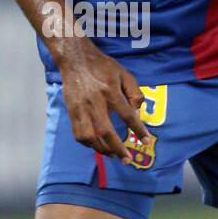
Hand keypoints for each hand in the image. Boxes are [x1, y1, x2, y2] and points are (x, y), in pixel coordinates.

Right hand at [54, 38, 151, 161]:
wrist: (75, 59)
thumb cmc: (102, 66)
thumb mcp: (124, 73)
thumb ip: (134, 92)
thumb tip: (137, 111)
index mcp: (110, 91)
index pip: (127, 115)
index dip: (138, 130)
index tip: (146, 140)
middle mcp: (94, 102)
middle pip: (106, 131)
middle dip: (117, 148)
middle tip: (126, 159)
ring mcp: (80, 108)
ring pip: (88, 136)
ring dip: (101, 149)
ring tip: (111, 153)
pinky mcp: (71, 111)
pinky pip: (78, 133)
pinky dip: (88, 143)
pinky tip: (96, 144)